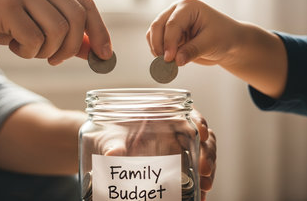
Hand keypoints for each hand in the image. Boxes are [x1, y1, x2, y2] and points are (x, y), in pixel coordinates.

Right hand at [0, 0, 111, 65]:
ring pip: (59, 31)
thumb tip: (95, 50)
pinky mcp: (5, 4)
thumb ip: (64, 32)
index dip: (99, 31)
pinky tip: (13, 45)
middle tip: (56, 59)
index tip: (106, 55)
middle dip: (72, 47)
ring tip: (27, 48)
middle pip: (77, 18)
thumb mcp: (33, 22)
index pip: (86, 3)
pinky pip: (35, 40)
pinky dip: (28, 52)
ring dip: (46, 50)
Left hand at [86, 109, 215, 200]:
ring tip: (205, 187)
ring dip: (207, 170)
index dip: (198, 121)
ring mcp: (175, 148)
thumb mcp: (107, 137)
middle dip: (207, 152)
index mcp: (159, 116)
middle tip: (204, 170)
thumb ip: (112, 144)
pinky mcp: (174, 165)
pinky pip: (193, 172)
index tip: (202, 131)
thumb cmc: (106, 135)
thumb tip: (112, 154)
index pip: (186, 113)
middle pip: (199, 136)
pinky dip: (198, 184)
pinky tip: (199, 195)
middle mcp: (171, 131)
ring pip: (201, 154)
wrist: (99, 150)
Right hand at [146, 0, 286, 97]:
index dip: (168, 42)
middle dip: (159, 45)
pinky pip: (156, 41)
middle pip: (158, 26)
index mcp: (188, 7)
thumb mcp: (211, 43)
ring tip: (166, 63)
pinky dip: (158, 51)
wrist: (229, 42)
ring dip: (156, 48)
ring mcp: (171, 21)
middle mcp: (176, 11)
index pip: (172, 24)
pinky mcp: (169, 33)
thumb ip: (192, 50)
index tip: (169, 59)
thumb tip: (176, 60)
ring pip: (153, 33)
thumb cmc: (224, 36)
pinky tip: (167, 61)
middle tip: (165, 62)